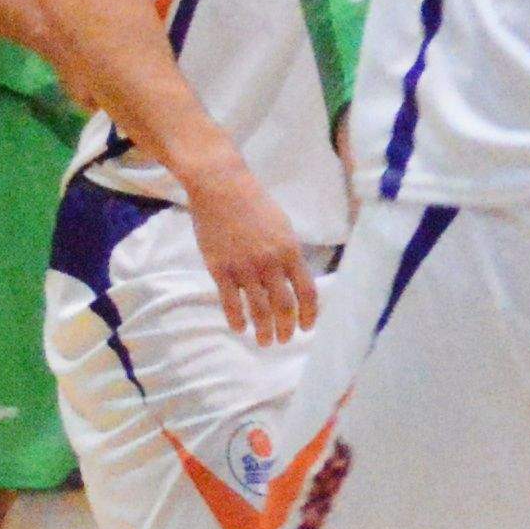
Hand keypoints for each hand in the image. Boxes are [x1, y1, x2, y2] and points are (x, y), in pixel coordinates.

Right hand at [180, 150, 317, 348]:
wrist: (221, 186)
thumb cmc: (253, 202)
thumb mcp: (282, 226)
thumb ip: (288, 253)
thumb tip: (293, 278)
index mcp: (290, 251)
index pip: (307, 291)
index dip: (309, 313)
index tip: (307, 327)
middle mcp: (270, 263)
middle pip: (284, 306)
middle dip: (286, 328)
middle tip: (284, 340)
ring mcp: (244, 267)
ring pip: (258, 309)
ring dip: (263, 330)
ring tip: (264, 342)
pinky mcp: (220, 269)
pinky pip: (231, 302)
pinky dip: (237, 319)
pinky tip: (240, 328)